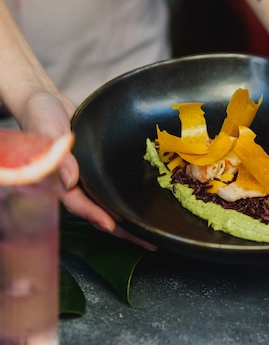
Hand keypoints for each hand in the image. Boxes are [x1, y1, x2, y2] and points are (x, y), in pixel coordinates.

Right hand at [19, 91, 156, 249]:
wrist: (46, 103)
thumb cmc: (41, 119)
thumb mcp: (46, 132)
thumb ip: (56, 155)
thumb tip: (69, 179)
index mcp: (59, 182)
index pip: (78, 203)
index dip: (94, 215)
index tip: (111, 225)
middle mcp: (75, 186)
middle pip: (99, 212)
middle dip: (122, 229)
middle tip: (147, 241)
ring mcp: (87, 180)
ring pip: (108, 204)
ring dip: (127, 219)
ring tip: (151, 233)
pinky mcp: (97, 171)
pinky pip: (112, 188)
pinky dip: (126, 198)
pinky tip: (144, 206)